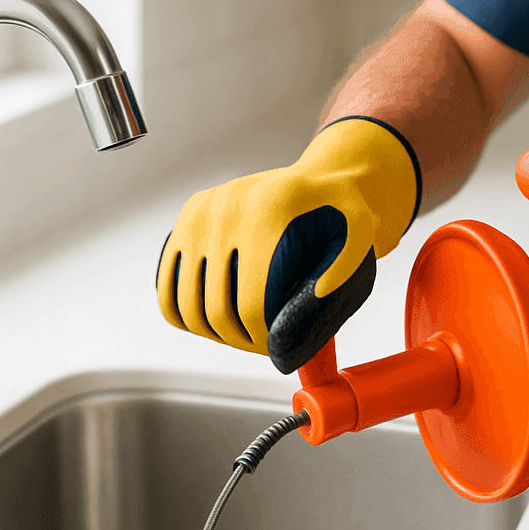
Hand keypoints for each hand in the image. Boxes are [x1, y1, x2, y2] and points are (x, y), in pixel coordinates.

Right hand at [156, 117, 419, 371]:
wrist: (317, 182)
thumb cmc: (341, 218)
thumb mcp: (361, 236)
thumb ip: (339, 275)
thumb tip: (292, 320)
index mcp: (270, 213)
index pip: (254, 306)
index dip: (267, 340)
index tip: (282, 346)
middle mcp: (227, 208)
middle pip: (218, 311)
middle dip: (243, 341)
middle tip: (266, 344)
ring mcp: (200, 215)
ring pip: (189, 307)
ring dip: (217, 335)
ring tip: (245, 333)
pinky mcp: (185, 221)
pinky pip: (168, 290)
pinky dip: (186, 315)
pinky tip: (218, 318)